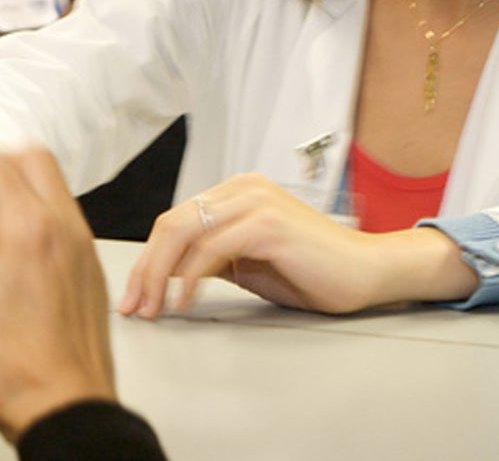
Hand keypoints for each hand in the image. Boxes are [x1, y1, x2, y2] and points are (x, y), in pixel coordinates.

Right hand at [0, 150, 115, 442]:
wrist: (64, 413)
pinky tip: (8, 256)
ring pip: (52, 189)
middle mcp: (64, 228)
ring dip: (17, 191)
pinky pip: (65, 222)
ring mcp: (83, 249)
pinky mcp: (90, 271)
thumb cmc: (9, 372)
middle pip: (30, 160)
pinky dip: (37, 220)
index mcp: (28, 228)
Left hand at [116, 172, 479, 317]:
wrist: (367, 272)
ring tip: (152, 310)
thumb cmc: (312, 271)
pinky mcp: (268, 223)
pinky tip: (185, 303)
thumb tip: (164, 274)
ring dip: (159, 276)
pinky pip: (211, 249)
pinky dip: (190, 278)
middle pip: (171, 223)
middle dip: (144, 269)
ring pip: (184, 233)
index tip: (133, 297)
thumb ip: (209, 259)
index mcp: (236, 192)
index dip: (147, 260)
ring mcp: (255, 202)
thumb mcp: (248, 263)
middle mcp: (242, 188)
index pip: (174, 220)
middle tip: (131, 308)